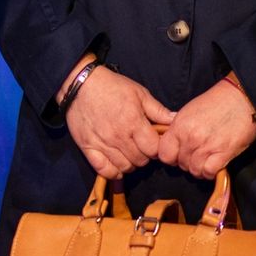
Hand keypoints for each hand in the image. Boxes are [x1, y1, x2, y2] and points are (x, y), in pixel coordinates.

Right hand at [65, 64, 175, 179]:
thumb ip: (158, 110)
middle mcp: (119, 136)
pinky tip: (116, 162)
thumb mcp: (139, 93)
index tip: (153, 141)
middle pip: (141, 161)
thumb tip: (176, 120)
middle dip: (145, 156)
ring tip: (128, 152)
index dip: (157, 147)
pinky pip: (105, 170)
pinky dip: (113, 171)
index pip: (154, 149)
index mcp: (133, 122)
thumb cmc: (112, 86)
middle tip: (140, 146)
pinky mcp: (88, 148)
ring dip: (130, 163)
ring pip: (125, 168)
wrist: (80, 84)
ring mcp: (102, 144)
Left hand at [157, 78, 255, 179]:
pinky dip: (210, 172)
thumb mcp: (189, 111)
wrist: (240, 99)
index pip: (164, 153)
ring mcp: (206, 146)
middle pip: (180, 164)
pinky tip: (214, 164)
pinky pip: (209, 172)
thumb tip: (174, 142)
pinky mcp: (223, 153)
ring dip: (199, 168)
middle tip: (196, 155)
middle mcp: (190, 137)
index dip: (171, 156)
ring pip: (194, 170)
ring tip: (205, 160)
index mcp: (179, 125)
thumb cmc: (216, 102)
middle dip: (187, 162)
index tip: (177, 154)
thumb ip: (179, 128)